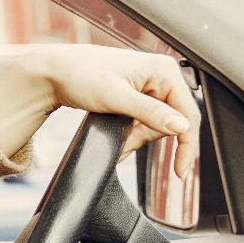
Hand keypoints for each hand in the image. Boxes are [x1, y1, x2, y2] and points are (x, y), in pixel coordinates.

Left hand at [0, 45, 200, 177]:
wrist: (55, 73)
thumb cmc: (81, 75)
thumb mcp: (116, 97)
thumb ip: (150, 113)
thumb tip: (181, 127)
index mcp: (164, 70)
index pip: (188, 114)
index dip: (187, 145)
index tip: (180, 172)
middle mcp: (161, 76)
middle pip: (171, 123)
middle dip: (145, 139)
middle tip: (123, 146)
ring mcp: (150, 86)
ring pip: (155, 126)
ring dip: (136, 138)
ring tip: (115, 139)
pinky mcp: (139, 96)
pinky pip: (144, 123)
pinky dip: (131, 134)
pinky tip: (118, 136)